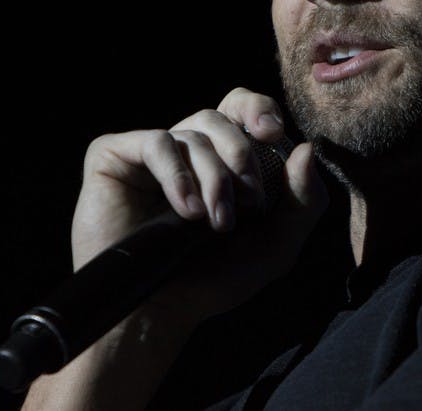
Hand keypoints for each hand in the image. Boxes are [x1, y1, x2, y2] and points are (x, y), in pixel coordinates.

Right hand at [71, 87, 328, 325]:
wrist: (158, 312)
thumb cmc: (215, 280)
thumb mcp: (276, 245)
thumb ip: (304, 200)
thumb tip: (307, 148)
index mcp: (220, 158)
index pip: (241, 108)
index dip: (259, 108)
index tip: (273, 134)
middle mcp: (184, 149)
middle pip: (221, 118)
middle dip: (243, 156)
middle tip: (250, 201)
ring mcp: (148, 152)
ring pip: (194, 133)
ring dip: (214, 178)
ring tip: (214, 222)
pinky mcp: (114, 156)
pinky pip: (156, 142)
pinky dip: (177, 175)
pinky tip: (185, 212)